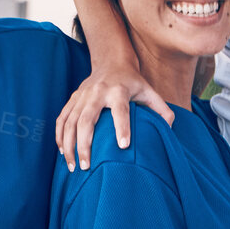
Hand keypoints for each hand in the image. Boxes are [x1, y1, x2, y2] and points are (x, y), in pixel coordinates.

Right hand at [56, 59, 173, 171]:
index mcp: (118, 90)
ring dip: (69, 145)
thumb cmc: (133, 82)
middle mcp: (97, 92)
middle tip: (86, 166)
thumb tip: (169, 129)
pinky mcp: (72, 98)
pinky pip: (62, 119)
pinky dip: (59, 136)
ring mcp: (82, 95)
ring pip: (69, 122)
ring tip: (72, 167)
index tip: (124, 146)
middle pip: (86, 120)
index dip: (122, 127)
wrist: (111, 62)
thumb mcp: (150, 91)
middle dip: (84, 145)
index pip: (120, 110)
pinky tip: (63, 152)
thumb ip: (162, 109)